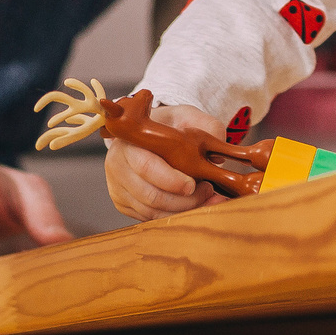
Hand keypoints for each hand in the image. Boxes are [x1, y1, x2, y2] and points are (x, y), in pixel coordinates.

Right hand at [104, 101, 225, 219]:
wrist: (148, 134)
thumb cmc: (167, 125)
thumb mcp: (187, 116)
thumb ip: (207, 127)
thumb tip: (219, 154)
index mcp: (128, 142)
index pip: (146, 167)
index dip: (171, 180)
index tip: (193, 184)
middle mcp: (117, 167)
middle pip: (150, 195)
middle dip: (183, 200)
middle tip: (208, 190)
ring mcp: (118, 188)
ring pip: (151, 211)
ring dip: (182, 210)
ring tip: (205, 198)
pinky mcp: (124, 204)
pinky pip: (150, 218)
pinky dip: (174, 216)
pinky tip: (193, 207)